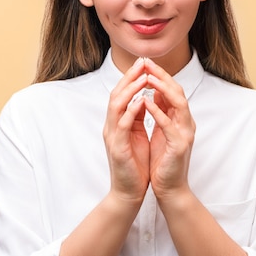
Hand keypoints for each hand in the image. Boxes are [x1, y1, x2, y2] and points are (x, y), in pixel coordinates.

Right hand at [103, 57, 150, 204]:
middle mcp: (112, 126)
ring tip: (143, 77)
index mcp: (118, 123)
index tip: (144, 63)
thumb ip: (137, 117)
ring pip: (116, 106)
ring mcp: (112, 137)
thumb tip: (143, 98)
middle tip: (142, 62)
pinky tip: (140, 102)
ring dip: (130, 90)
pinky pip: (122, 125)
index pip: (122, 94)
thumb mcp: (137, 135)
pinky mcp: (117, 148)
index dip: (132, 77)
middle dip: (129, 77)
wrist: (129, 192)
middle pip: (117, 94)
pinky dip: (131, 111)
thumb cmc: (135, 165)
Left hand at [143, 58, 195, 199]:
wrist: (169, 188)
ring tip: (149, 78)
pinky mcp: (179, 146)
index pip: (172, 90)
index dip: (160, 75)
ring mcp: (185, 134)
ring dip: (163, 89)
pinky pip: (169, 125)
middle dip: (162, 76)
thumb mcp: (161, 131)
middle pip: (177, 92)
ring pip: (178, 104)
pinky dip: (158, 112)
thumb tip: (155, 89)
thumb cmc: (163, 161)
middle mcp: (186, 123)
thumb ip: (161, 111)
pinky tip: (147, 103)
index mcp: (180, 119)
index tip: (145, 63)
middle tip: (147, 63)